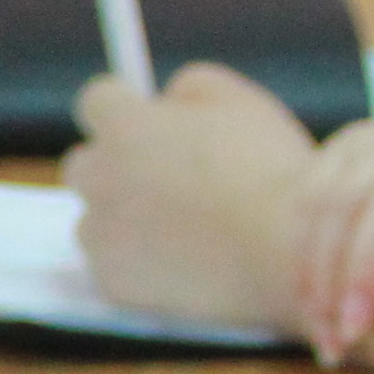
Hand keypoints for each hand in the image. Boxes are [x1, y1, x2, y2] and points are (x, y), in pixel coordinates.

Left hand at [66, 66, 319, 335]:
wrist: (287, 254)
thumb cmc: (271, 172)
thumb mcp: (241, 101)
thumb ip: (191, 88)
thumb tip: (168, 100)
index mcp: (125, 126)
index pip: (96, 100)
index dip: (124, 106)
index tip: (143, 116)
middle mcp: (100, 179)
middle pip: (85, 164)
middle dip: (116, 166)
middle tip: (164, 175)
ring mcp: (102, 236)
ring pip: (97, 221)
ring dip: (126, 219)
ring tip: (185, 228)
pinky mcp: (113, 285)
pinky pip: (114, 267)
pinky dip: (140, 266)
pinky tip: (185, 263)